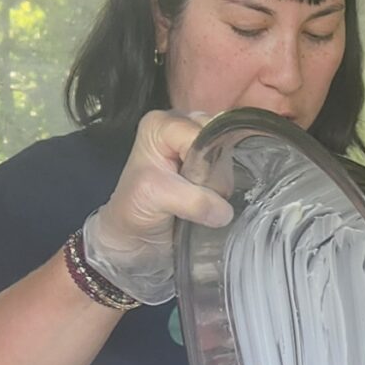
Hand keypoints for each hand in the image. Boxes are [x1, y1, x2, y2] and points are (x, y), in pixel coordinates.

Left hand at [80, 111, 233, 304]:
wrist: (133, 240)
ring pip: (228, 159)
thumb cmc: (134, 211)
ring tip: (196, 200)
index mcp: (161, 124)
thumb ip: (193, 200)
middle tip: (192, 195)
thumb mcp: (156, 197)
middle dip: (213, 174)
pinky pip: (232, 172)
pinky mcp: (211, 166)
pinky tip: (208, 200)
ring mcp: (198, 145)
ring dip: (218, 187)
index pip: (202, 134)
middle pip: (220, 142)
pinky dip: (223, 191)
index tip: (189, 185)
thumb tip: (225, 211)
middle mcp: (182, 127)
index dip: (203, 163)